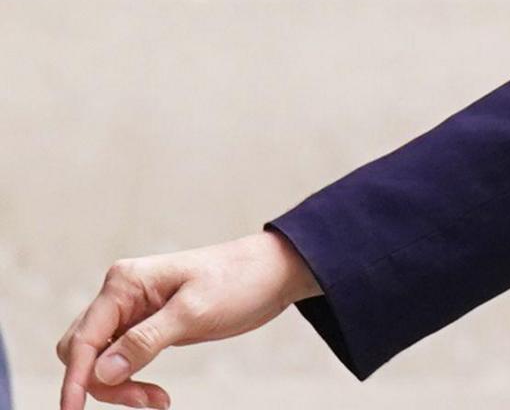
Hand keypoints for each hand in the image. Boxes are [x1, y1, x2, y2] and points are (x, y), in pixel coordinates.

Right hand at [56, 230, 321, 408]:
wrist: (274, 272)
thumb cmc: (239, 282)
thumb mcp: (195, 313)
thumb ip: (145, 341)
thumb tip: (100, 372)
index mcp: (125, 283)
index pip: (84, 338)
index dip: (75, 378)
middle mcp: (121, 294)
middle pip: (84, 351)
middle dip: (104, 384)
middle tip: (148, 401)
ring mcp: (132, 310)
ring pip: (100, 359)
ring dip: (120, 386)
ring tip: (159, 401)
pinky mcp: (147, 325)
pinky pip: (121, 359)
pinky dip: (131, 380)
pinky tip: (156, 395)